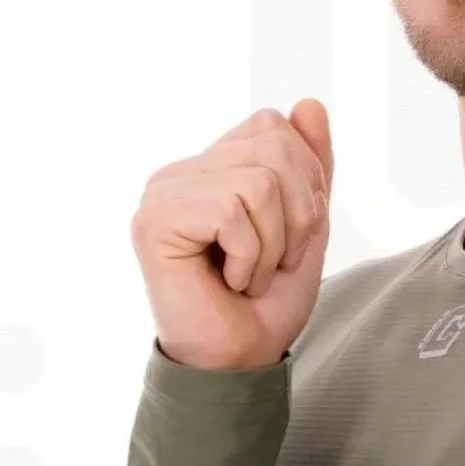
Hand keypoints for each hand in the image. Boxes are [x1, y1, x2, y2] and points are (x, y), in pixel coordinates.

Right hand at [132, 98, 333, 369]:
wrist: (237, 363)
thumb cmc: (264, 306)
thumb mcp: (305, 229)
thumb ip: (310, 168)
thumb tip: (310, 103)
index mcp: (212, 168)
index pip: (273, 126)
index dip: (304, 181)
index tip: (289, 237)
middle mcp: (181, 173)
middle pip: (271, 144)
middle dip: (296, 214)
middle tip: (274, 262)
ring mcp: (163, 193)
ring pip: (257, 180)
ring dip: (272, 243)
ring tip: (249, 276)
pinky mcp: (154, 220)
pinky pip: (231, 209)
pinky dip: (248, 256)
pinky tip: (229, 282)